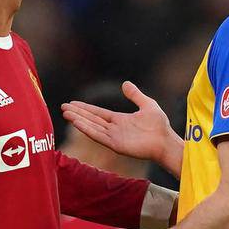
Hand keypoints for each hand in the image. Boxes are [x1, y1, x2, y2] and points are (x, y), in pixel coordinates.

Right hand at [61, 82, 182, 174]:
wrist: (165, 141)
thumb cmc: (160, 126)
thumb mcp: (147, 104)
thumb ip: (135, 95)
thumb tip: (125, 83)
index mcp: (120, 120)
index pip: (98, 113)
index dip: (85, 108)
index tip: (72, 103)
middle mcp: (114, 129)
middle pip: (91, 119)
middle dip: (77, 113)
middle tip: (62, 107)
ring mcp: (114, 137)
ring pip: (92, 127)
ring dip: (79, 120)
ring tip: (65, 113)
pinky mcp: (115, 144)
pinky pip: (98, 136)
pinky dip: (87, 129)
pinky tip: (77, 123)